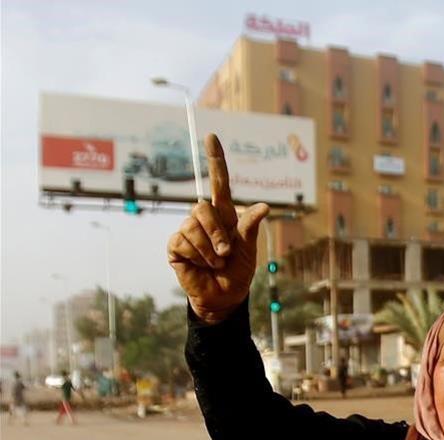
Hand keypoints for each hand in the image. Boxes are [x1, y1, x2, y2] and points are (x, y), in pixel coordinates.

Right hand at [167, 134, 269, 323]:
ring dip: (209, 249)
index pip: (218, 182)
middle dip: (217, 232)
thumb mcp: (249, 248)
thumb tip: (264, 207)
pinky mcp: (175, 246)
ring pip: (192, 226)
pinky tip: (201, 265)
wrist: (225, 295)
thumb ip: (251, 227)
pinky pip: (183, 241)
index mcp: (225, 214)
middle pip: (203, 207)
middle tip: (227, 253)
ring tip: (216, 262)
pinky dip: (197, 256)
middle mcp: (204, 218)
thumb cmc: (239, 271)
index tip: (212, 137)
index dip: (215, 160)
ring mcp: (187, 230)